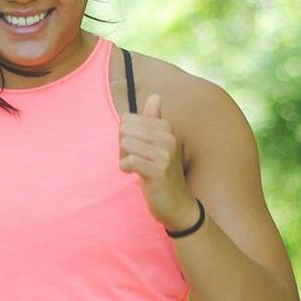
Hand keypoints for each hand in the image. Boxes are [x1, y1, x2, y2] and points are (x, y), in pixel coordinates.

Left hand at [119, 93, 197, 231]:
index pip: (128, 119)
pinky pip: (129, 161)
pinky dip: (125, 168)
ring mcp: (164, 155)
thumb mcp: (160, 144)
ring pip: (125, 144)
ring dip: (123, 158)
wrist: (178, 204)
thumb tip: (155, 95)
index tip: (136, 149)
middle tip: (133, 160)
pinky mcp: (158, 171)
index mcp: (166, 128)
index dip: (126, 135)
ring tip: (134, 167)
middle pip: (124, 129)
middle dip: (122, 146)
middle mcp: (168, 138)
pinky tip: (133, 174)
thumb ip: (154, 120)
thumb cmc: (163, 173)